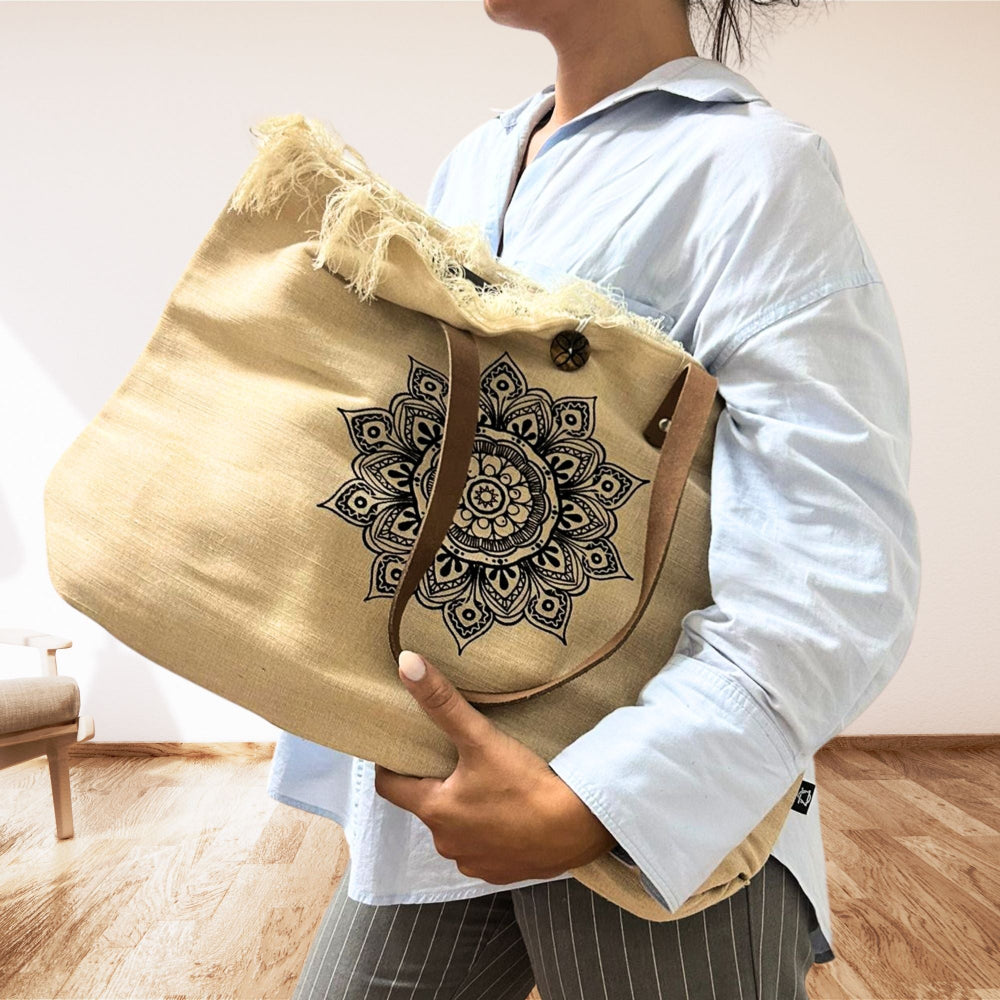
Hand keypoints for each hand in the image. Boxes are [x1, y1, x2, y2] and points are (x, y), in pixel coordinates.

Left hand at [373, 649, 616, 883]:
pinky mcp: (503, 874)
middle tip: (453, 758)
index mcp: (435, 811)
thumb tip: (407, 663)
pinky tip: (509, 814)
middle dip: (436, 784)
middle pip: (428, 806)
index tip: (402, 748)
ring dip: (464, 811)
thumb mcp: (481, 739)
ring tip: (485, 784)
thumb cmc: (524, 784)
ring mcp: (475, 863)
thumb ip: (443, 703)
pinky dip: (490, 832)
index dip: (392, 766)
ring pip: (457, 830)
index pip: (390, 788)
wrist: (579, 827)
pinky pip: (484, 849)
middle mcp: (446, 843)